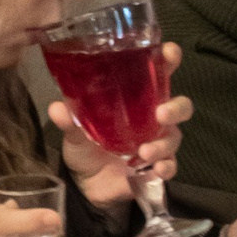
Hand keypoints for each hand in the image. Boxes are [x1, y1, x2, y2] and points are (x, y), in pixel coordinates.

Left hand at [50, 40, 189, 214]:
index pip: (158, 74)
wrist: (85, 184)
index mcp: (136, 100)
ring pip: (174, 136)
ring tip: (145, 151)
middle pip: (179, 106)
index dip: (169, 61)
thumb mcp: (74, 131)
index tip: (170, 52)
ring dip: (163, 143)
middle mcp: (151, 118)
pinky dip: (166, 166)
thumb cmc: (85, 146)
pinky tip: (157, 169)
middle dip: (175, 108)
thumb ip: (70, 120)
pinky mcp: (156, 166)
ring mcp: (157, 142)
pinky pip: (170, 165)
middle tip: (161, 113)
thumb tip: (57, 108)